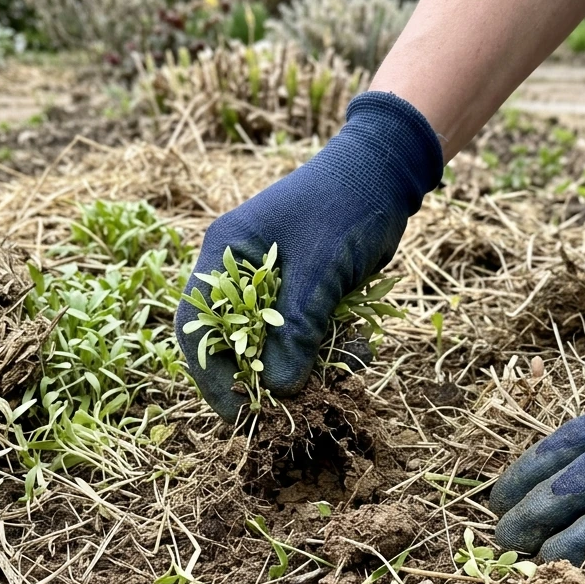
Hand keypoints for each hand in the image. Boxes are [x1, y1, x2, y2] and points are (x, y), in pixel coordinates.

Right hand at [174, 92, 441, 420]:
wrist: (386, 171)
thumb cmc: (344, 206)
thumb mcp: (319, 270)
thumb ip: (296, 329)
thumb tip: (278, 389)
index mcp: (224, 254)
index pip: (197, 325)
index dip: (212, 374)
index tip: (239, 412)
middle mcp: (239, 271)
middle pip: (232, 342)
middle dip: (261, 378)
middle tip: (289, 410)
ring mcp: (272, 283)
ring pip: (272, 344)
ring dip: (305, 365)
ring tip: (341, 369)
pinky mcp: (302, 292)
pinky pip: (304, 335)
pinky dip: (328, 348)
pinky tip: (360, 345)